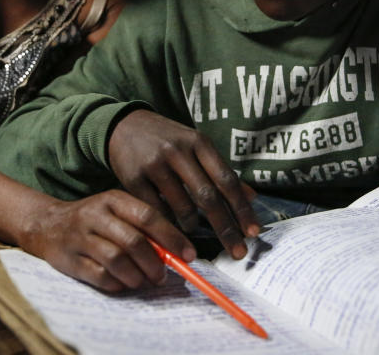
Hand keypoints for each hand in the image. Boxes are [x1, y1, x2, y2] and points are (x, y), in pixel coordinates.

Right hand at [20, 189, 195, 292]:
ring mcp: (80, 237)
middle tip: (163, 275)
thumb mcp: (117, 212)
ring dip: (137, 276)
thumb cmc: (93, 220)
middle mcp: (96, 215)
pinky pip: (100, 276)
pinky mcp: (69, 259)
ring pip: (117, 261)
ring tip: (144, 281)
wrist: (46, 224)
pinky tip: (123, 283)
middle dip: (155, 263)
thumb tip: (177, 252)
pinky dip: (117, 284)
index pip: (148, 217)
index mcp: (113, 200)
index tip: (189, 255)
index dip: (172, 238)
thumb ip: (143, 227)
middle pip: (134, 242)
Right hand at [108, 109, 258, 258]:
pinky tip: (171, 225)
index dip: (242, 209)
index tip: (253, 233)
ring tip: (194, 230)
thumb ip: (220, 170)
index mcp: (198, 142)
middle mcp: (178, 151)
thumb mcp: (196, 145)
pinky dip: (168, 223)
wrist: (124, 126)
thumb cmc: (168, 139)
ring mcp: (154, 164)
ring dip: (193, 226)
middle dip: (225, 228)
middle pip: (208, 197)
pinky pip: (157, 211)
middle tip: (238, 253)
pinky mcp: (133, 179)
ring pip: (182, 208)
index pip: (226, 179)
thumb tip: (252, 197)